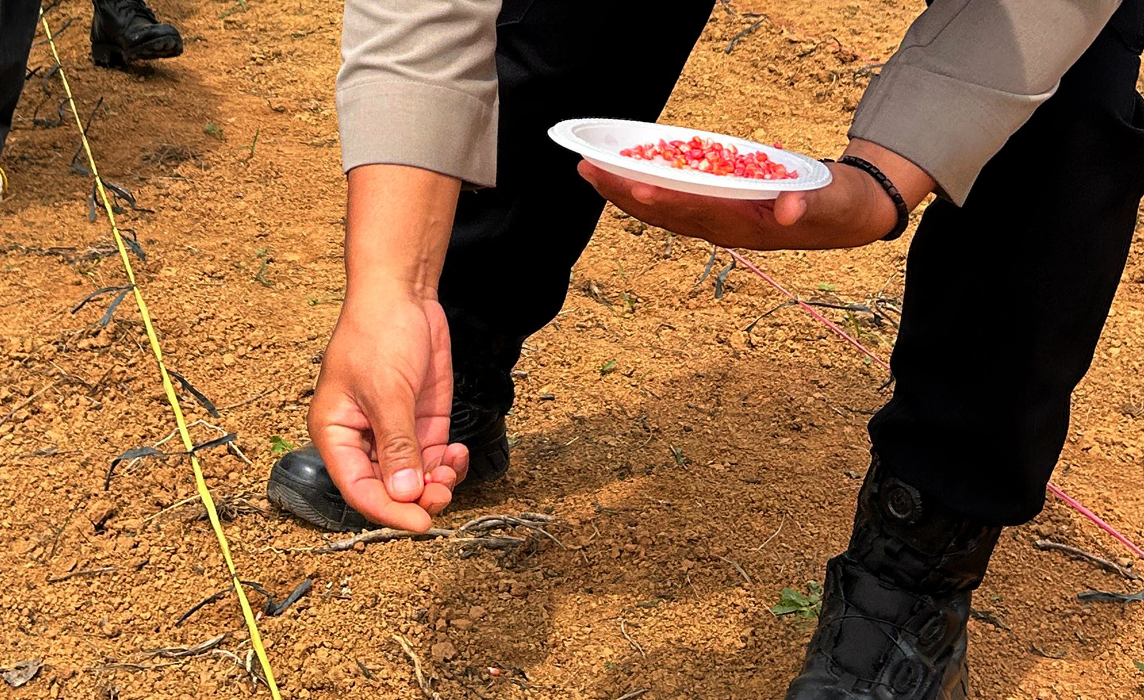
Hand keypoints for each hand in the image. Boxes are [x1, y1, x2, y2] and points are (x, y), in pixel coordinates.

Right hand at [307, 290, 468, 531]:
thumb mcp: (387, 392)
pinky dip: (448, 465)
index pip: (359, 489)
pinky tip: (457, 456)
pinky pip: (433, 458)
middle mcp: (363, 440)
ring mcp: (395, 432)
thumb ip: (397, 445)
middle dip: (417, 498)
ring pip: (415, 478)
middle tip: (442, 495)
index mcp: (336, 435)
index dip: (388, 510)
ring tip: (451, 471)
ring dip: (436, 483)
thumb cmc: (377, 334)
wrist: (402, 295)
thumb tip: (405, 493)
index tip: (420, 523)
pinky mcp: (421, 422)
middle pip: (388, 489)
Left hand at [578, 139, 934, 251]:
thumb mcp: (829, 202)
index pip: (695, 212)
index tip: (636, 184)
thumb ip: (809, 204)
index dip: (664, 199)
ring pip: (660, 211)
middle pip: (663, 213)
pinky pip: (671, 202)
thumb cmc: (834, 206)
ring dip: (623, 192)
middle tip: (587, 170)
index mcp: (744, 227)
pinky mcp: (715, 211)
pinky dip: (644, 189)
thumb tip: (790, 209)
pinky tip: (622, 175)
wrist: (841, 218)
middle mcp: (721, 229)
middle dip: (624, 193)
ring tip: (589, 171)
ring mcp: (715, 222)